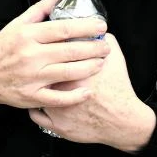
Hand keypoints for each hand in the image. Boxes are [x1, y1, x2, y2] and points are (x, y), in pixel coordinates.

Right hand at [0, 0, 109, 108]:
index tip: (101, 26)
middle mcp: (31, 55)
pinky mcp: (32, 96)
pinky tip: (88, 91)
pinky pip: (58, 99)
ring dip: (89, 68)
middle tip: (107, 46)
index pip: (63, 29)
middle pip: (70, 51)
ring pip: (68, 73)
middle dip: (93, 48)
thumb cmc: (1, 47)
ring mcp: (32, 77)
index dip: (85, 27)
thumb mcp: (17, 24)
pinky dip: (74, 96)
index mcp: (29, 35)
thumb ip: (40, 9)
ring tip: (102, 63)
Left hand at [29, 33, 155, 153]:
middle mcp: (58, 88)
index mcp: (69, 69)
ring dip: (34, 85)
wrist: (123, 121)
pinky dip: (36, 107)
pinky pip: (35, 115)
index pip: (50, 52)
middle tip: (42, 61)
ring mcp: (54, 109)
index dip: (49, 48)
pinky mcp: (55, 125)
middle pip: (39, 70)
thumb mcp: (115, 57)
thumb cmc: (119, 90)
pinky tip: (39, 100)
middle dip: (38, 64)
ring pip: (33, 92)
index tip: (50, 46)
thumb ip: (105, 40)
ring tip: (37, 78)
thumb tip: (96, 31)